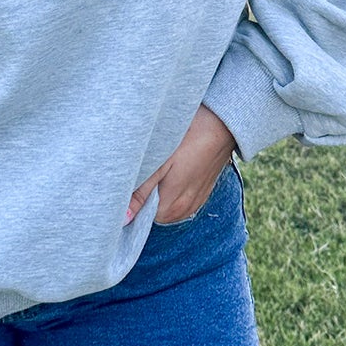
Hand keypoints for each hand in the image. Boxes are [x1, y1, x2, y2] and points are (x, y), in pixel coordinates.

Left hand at [128, 103, 238, 226]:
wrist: (221, 126)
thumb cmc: (188, 139)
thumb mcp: (159, 163)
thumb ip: (140, 192)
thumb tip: (124, 219)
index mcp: (170, 207)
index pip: (140, 217)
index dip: (131, 201)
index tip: (128, 183)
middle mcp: (184, 210)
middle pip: (153, 213)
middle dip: (144, 197)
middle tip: (142, 171)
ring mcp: (195, 202)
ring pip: (166, 207)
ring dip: (158, 194)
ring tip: (157, 169)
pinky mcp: (202, 193)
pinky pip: (180, 200)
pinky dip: (171, 191)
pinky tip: (171, 171)